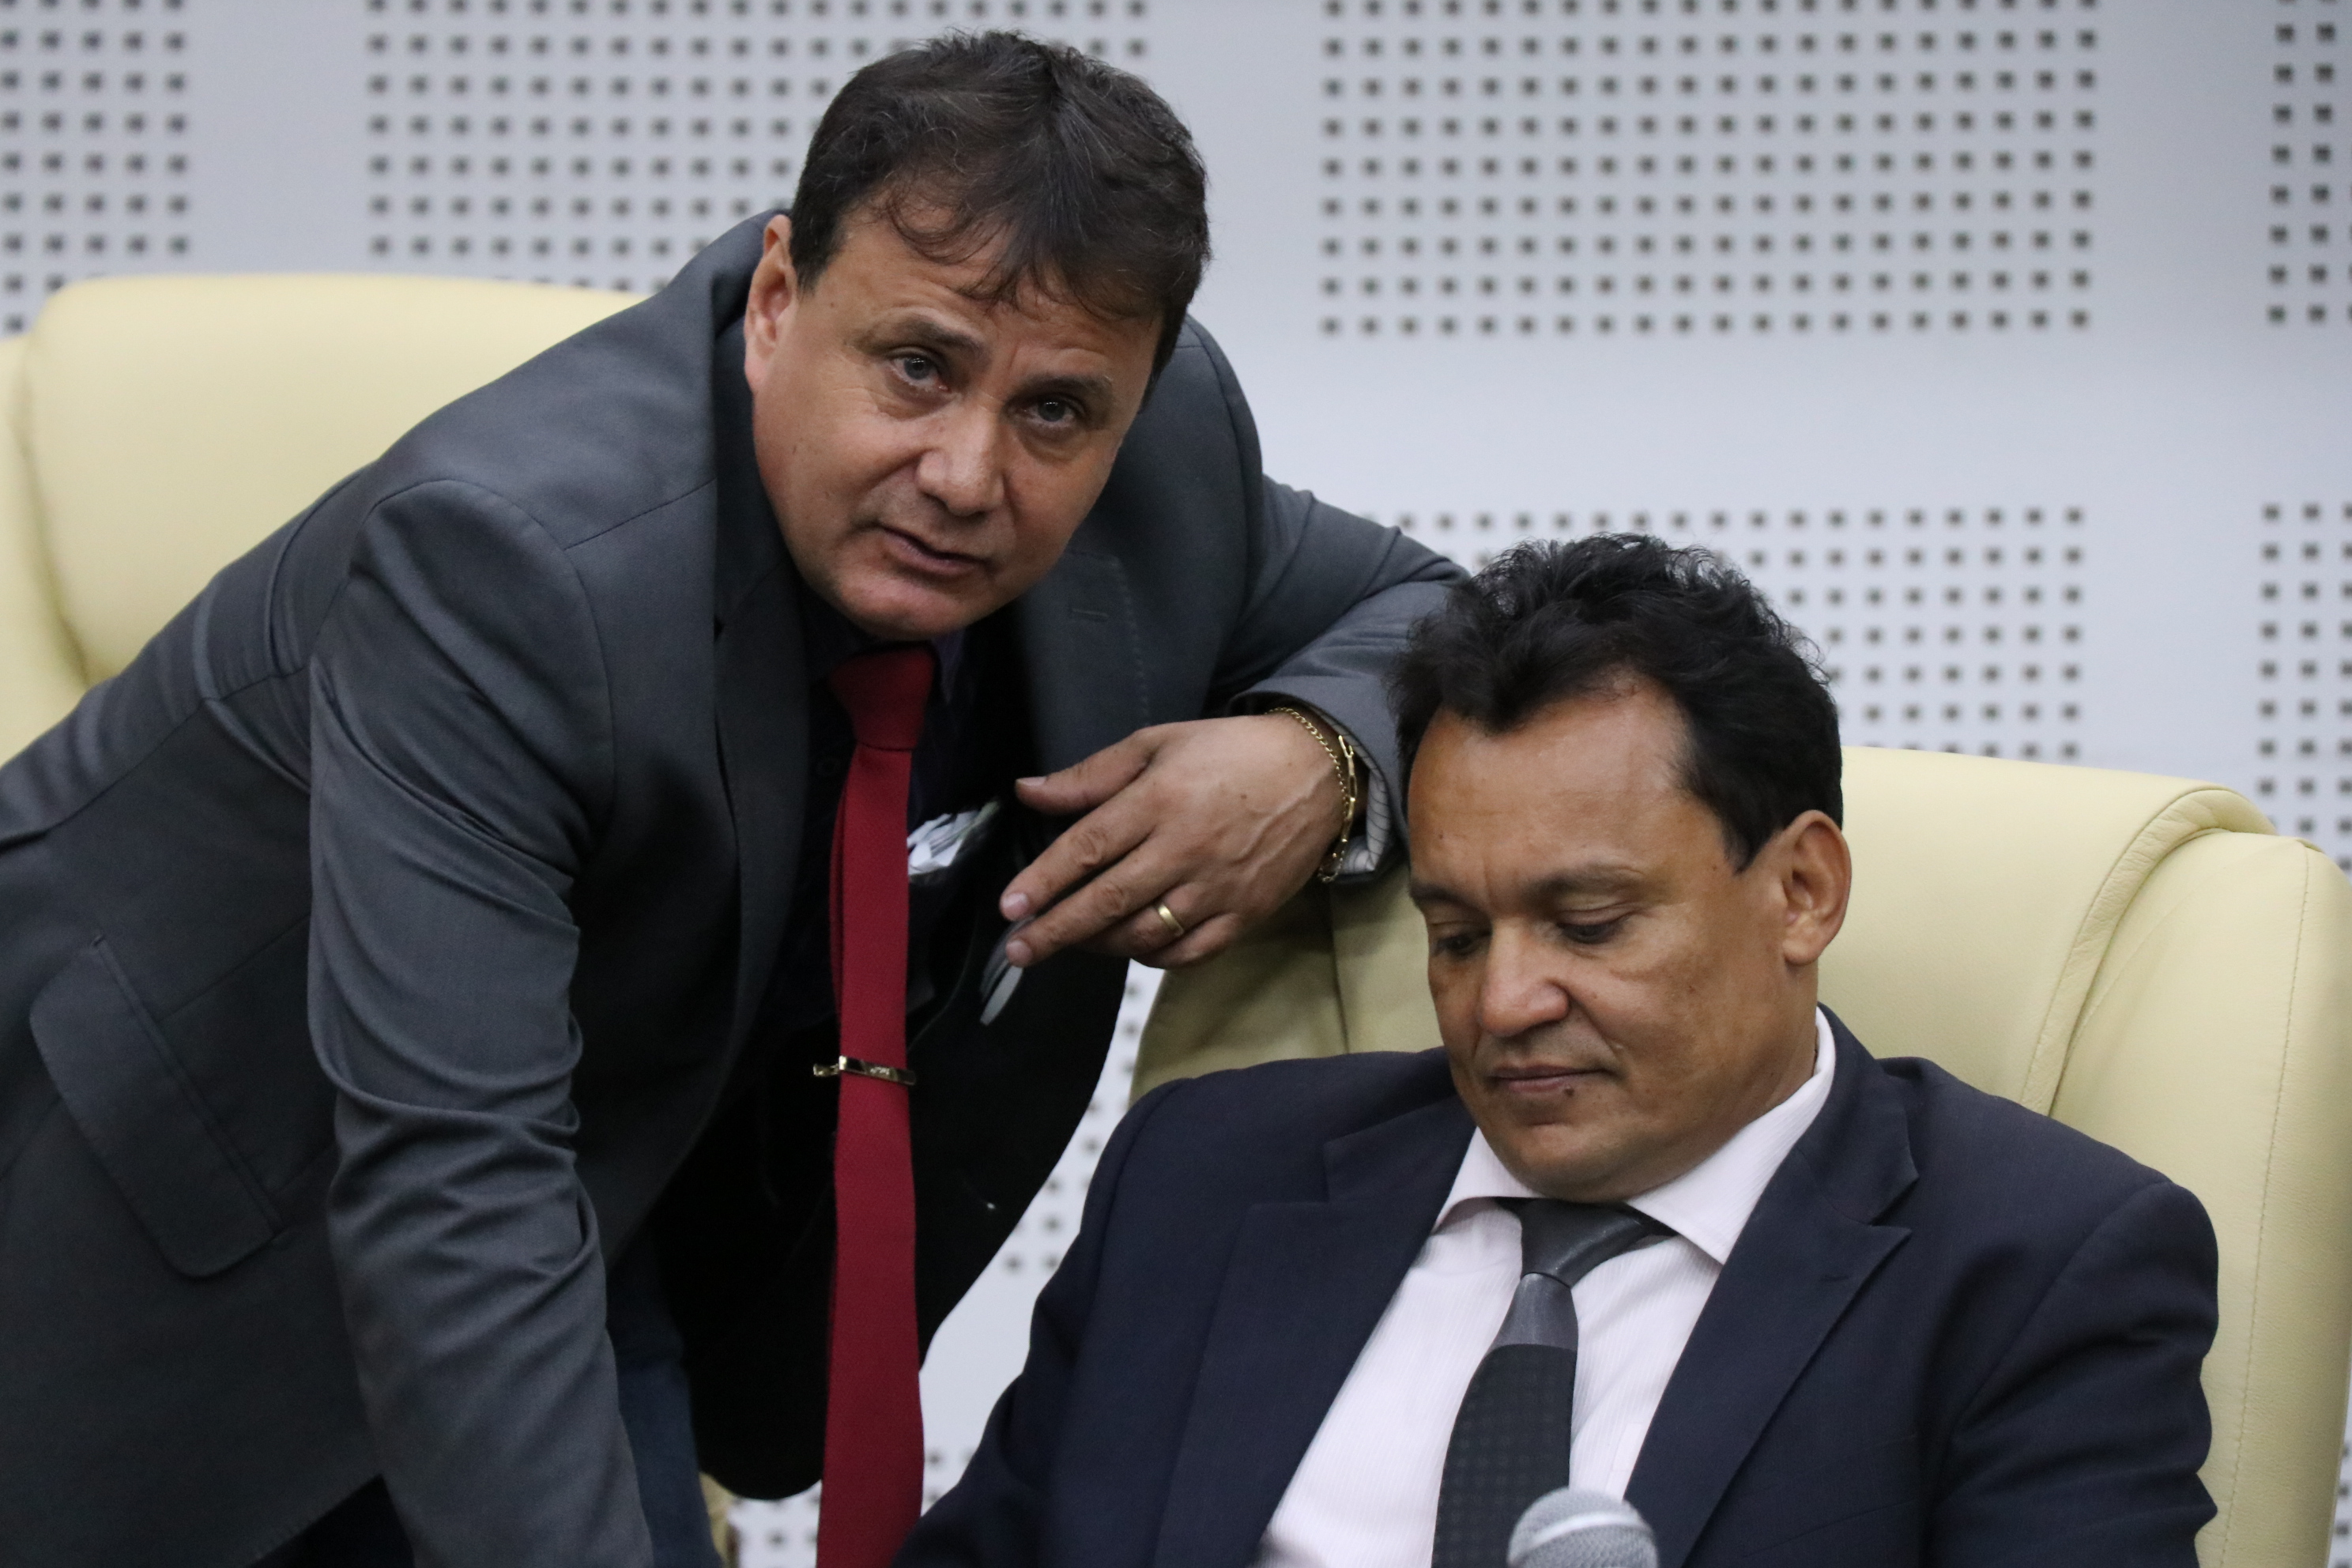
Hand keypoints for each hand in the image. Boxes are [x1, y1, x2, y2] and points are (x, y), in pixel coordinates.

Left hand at [998, 713, 1346, 968]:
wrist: (1319, 770)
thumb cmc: (1230, 752)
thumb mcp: (1157, 743)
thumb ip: (1091, 775)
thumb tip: (1027, 792)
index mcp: (1159, 800)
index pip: (1089, 848)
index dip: (1045, 880)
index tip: (1010, 906)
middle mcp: (1185, 848)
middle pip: (1109, 901)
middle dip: (1057, 930)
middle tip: (1020, 950)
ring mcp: (1218, 887)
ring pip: (1146, 933)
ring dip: (1101, 945)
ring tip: (1074, 942)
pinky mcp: (1245, 914)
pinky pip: (1191, 954)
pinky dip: (1155, 958)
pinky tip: (1134, 948)